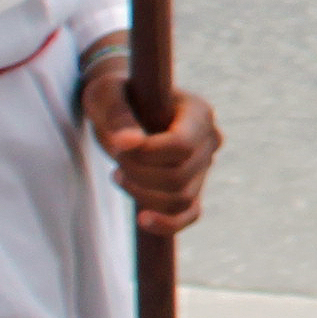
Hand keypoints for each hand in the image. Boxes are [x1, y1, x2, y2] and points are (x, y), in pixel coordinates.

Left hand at [82, 73, 221, 235]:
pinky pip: (189, 215)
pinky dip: (168, 223)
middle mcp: (210, 140)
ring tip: (118, 173)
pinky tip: (142, 219)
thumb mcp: (107, 94)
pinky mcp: (192, 188)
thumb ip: (117, 115)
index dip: (147, 154)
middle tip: (116, 156)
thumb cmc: (115, 95)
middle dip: (138, 173)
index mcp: (199, 112)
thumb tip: (128, 144)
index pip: (182, 146)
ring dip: (141, 193)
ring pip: (180, 199)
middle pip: (179, 176)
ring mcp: (204, 167)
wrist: (122, 108)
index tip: (119, 145)